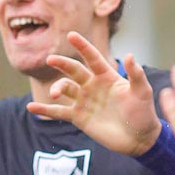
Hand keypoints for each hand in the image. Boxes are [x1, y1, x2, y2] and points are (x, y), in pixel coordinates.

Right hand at [26, 32, 160, 154]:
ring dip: (57, 88)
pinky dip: (44, 110)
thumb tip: (130, 55)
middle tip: (51, 59)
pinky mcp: (78, 117)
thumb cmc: (143, 113)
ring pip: (65, 89)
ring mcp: (84, 101)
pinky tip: (31, 107)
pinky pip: (58, 112)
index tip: (71, 35)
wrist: (139, 139)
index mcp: (107, 76)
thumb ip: (136, 74)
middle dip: (62, 64)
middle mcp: (92, 85)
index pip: (92, 57)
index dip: (82, 46)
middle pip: (74, 70)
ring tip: (54, 93)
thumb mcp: (142, 92)